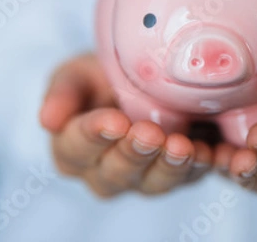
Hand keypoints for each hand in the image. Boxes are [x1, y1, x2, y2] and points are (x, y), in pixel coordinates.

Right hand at [39, 54, 212, 197]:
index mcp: (72, 151)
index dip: (94, 136)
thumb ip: (62, 93)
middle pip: (116, 174)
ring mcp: (143, 177)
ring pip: (153, 183)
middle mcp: (105, 173)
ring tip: (181, 145)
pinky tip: (209, 152)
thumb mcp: (77, 73)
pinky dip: (201, 166)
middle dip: (134, 153)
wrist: (138, 74)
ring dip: (169, 166)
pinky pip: (190, 177)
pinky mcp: (177, 174)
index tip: (113, 120)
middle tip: (149, 134)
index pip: (76, 149)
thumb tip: (47, 120)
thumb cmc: (101, 76)